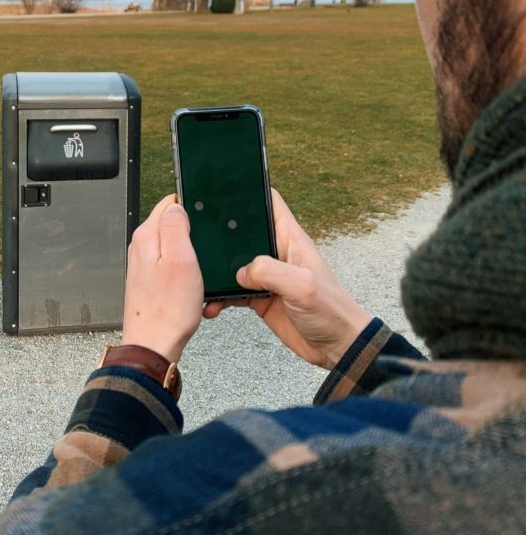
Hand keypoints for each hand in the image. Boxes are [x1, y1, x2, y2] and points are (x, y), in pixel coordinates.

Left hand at [121, 195, 204, 362]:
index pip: (170, 204)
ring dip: (192, 261)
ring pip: (177, 249)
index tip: (202, 230)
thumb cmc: (168, 310)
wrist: (153, 347)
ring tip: (197, 281)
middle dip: (193, 239)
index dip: (191, 212)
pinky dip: (187, 277)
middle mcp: (141, 248)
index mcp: (147, 236)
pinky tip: (191, 292)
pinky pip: (175, 269)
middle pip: (174, 226)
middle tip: (202, 260)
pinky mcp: (151, 281)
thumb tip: (176, 207)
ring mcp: (145, 265)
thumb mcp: (181, 260)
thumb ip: (176, 227)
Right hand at [203, 188, 369, 369]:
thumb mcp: (302, 285)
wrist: (338, 347)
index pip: (270, 204)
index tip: (225, 187)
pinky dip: (220, 296)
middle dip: (222, 232)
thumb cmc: (332, 311)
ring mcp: (268, 276)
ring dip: (217, 269)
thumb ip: (270, 271)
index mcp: (291, 239)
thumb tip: (241, 271)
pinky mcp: (260, 297)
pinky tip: (211, 303)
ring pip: (234, 263)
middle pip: (244, 232)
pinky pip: (233, 291)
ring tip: (200, 275)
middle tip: (197, 233)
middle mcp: (277, 253)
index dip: (250, 192)